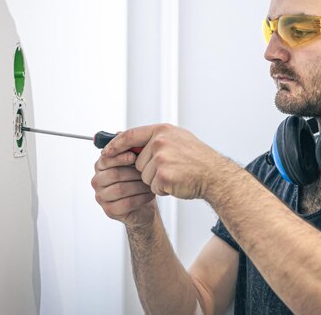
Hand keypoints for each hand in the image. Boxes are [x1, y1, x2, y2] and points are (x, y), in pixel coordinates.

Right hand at [91, 150, 156, 228]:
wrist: (144, 205)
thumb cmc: (139, 181)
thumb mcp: (137, 161)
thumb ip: (129, 147)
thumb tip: (121, 133)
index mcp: (101, 166)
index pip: (106, 159)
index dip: (120, 157)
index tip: (134, 157)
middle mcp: (98, 181)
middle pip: (114, 174)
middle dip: (134, 173)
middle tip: (148, 172)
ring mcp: (101, 197)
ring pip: (121, 189)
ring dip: (139, 186)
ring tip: (150, 183)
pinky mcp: (109, 211)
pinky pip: (126, 203)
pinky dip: (141, 198)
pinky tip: (149, 195)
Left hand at [102, 124, 240, 199]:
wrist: (215, 176)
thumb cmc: (198, 160)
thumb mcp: (178, 139)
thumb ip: (155, 138)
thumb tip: (131, 140)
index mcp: (163, 131)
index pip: (130, 135)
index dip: (116, 144)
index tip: (106, 152)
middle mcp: (160, 141)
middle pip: (137, 161)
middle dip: (149, 170)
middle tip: (171, 168)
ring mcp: (162, 158)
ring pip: (143, 176)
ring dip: (156, 181)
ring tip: (175, 175)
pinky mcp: (163, 175)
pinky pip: (152, 187)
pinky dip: (163, 189)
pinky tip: (177, 183)